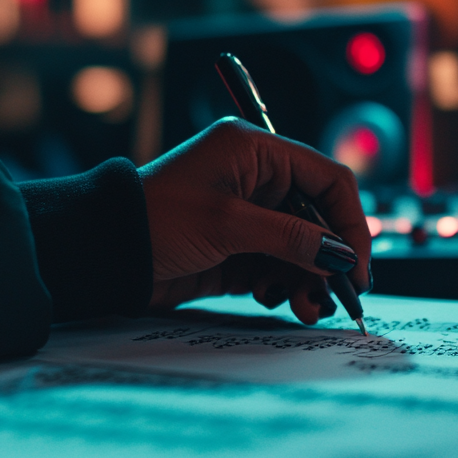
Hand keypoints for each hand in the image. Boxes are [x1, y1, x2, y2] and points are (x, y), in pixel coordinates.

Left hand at [139, 118, 371, 323]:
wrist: (101, 254)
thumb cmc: (155, 220)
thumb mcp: (227, 225)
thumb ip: (289, 239)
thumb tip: (340, 254)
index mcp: (255, 150)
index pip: (327, 179)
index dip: (349, 222)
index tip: (356, 264)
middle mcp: (255, 177)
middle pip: (318, 217)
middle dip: (330, 257)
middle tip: (340, 295)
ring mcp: (245, 214)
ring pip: (300, 246)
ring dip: (309, 277)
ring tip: (306, 307)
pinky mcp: (235, 247)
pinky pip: (277, 265)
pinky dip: (285, 284)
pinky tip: (277, 299)